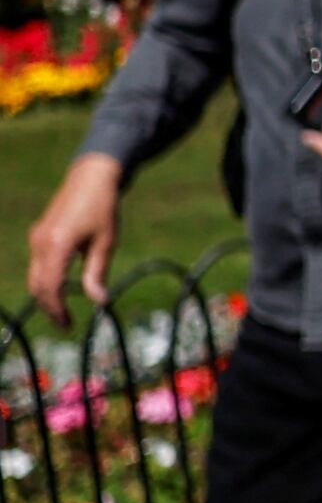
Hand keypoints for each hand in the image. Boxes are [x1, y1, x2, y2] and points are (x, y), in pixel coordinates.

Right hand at [25, 152, 121, 314]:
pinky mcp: (39, 235)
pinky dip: (45, 281)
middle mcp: (40, 243)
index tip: (68, 324)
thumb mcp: (106, 243)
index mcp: (57, 245)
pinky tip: (61, 290)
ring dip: (46, 296)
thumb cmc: (103, 209)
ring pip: (34, 276)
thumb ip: (97, 272)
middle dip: (49, 307)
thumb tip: (99, 301)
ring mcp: (37, 238)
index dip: (57, 309)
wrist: (90, 178)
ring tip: (64, 311)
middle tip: (66, 324)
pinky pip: (37, 265)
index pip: (50, 287)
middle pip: (37, 285)